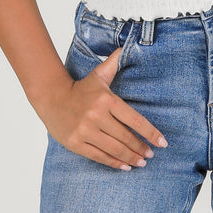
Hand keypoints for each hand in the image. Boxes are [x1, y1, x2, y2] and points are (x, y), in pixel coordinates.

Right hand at [37, 46, 167, 169]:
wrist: (51, 97)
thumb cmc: (80, 88)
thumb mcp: (97, 75)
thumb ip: (114, 63)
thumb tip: (125, 46)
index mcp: (106, 100)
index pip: (134, 120)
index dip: (150, 133)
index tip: (162, 143)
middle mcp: (96, 116)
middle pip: (125, 137)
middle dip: (141, 148)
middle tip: (150, 155)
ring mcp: (85, 131)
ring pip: (114, 149)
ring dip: (131, 157)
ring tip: (141, 162)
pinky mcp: (76, 143)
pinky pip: (99, 156)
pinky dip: (114, 163)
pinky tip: (125, 166)